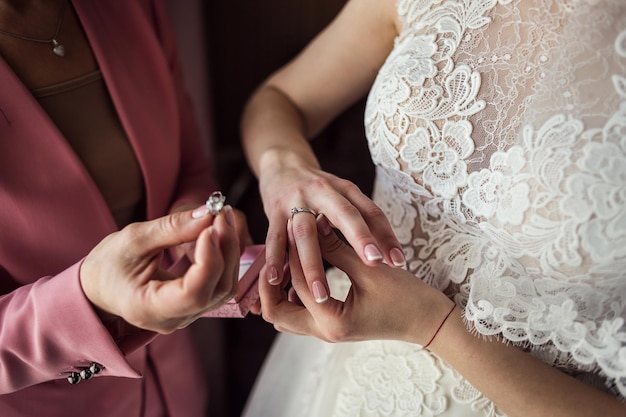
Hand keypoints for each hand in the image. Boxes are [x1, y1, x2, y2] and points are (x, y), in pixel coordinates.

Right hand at [80, 205, 240, 333]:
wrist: (98, 287)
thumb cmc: (108, 264)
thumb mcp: (133, 239)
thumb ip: (171, 228)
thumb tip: (208, 214)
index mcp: (148, 309)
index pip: (194, 293)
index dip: (209, 259)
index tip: (211, 226)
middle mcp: (173, 320)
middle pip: (217, 289)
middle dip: (226, 248)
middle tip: (221, 213)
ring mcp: (187, 316)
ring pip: (225, 287)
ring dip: (230, 250)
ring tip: (222, 217)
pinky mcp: (195, 306)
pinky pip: (220, 284)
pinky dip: (224, 257)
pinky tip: (218, 233)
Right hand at [258, 154, 405, 304]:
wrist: (282, 164)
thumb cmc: (319, 191)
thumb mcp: (343, 198)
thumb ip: (362, 223)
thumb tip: (390, 259)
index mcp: (346, 190)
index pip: (371, 212)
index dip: (387, 236)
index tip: (399, 263)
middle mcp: (323, 191)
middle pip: (345, 214)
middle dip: (360, 239)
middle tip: (375, 264)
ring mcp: (296, 200)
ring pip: (306, 233)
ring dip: (313, 264)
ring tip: (322, 295)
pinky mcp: (273, 210)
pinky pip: (274, 238)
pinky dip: (274, 259)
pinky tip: (275, 280)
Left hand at [260, 215, 453, 344]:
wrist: (429, 320)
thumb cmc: (407, 296)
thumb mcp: (370, 268)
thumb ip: (337, 247)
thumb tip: (315, 222)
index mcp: (333, 322)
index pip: (297, 283)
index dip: (294, 252)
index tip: (292, 227)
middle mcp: (325, 333)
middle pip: (276, 313)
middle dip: (269, 284)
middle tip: (273, 252)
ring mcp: (327, 332)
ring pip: (285, 315)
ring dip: (280, 290)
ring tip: (283, 259)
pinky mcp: (333, 325)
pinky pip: (301, 313)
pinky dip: (294, 295)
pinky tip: (302, 269)